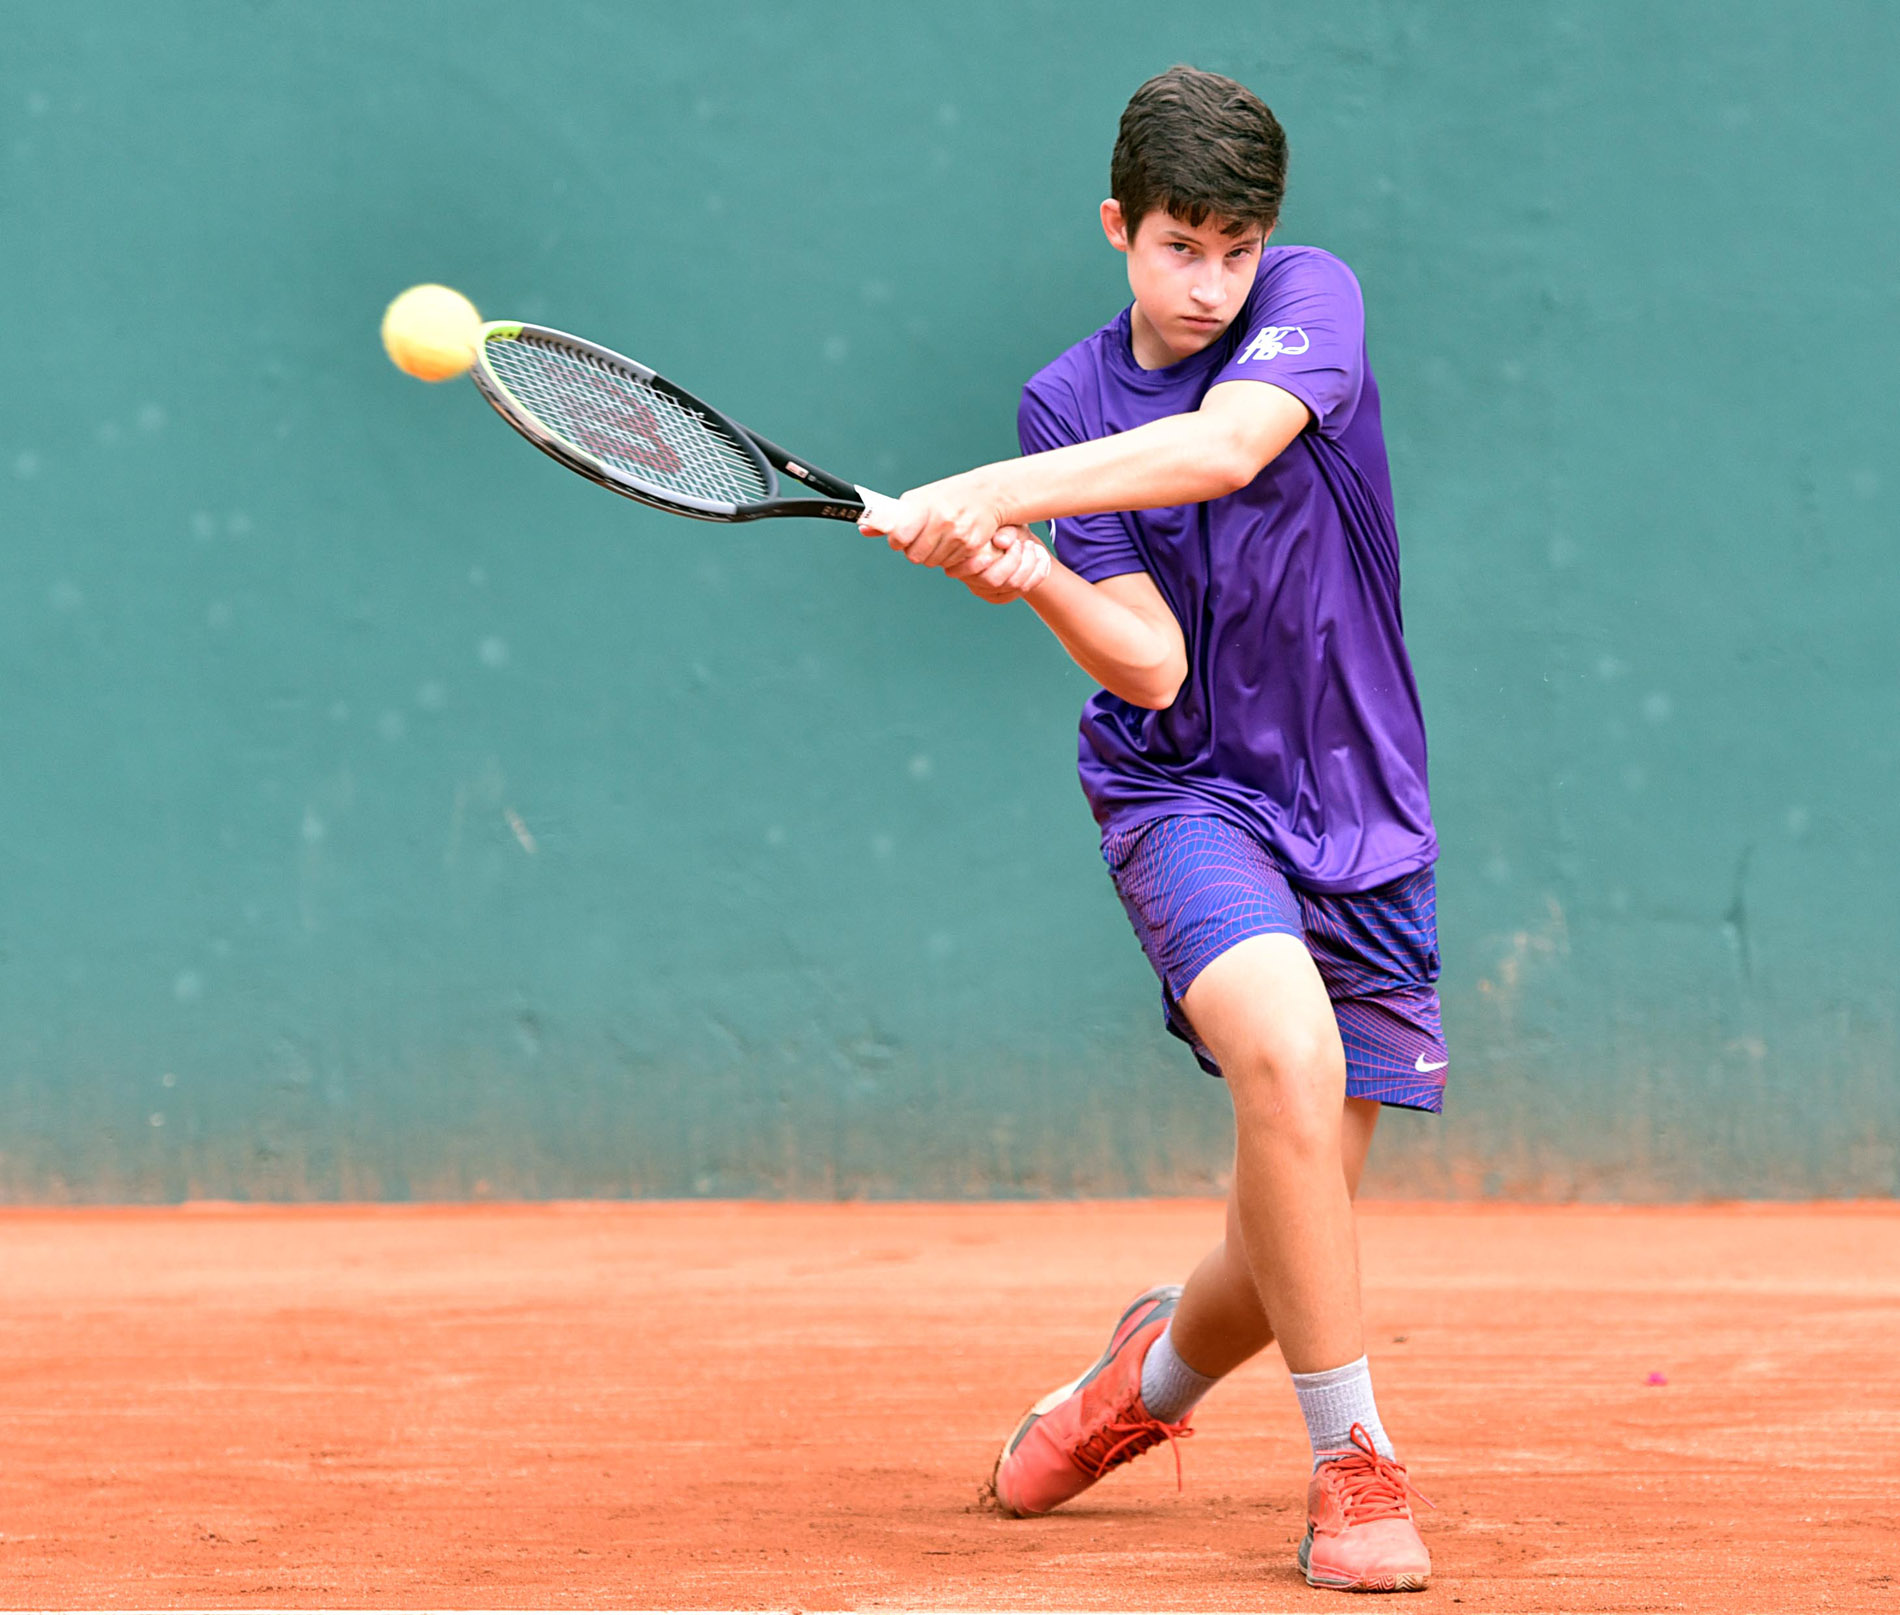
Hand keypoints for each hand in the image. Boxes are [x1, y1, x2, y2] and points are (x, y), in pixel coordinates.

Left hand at [861, 471, 1012, 570]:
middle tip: (924, 537)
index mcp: (925, 506)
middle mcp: (942, 520)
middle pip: (915, 556)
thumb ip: (893, 517)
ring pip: (933, 563)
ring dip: (933, 555)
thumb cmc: (949, 496)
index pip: (899, 536)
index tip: (901, 538)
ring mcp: (959, 534)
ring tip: (941, 538)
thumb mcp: (919, 500)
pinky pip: (950, 566)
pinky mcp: (972, 546)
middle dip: (915, 550)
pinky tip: (954, 543)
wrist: (988, 494)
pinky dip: (949, 559)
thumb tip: (863, 528)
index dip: (897, 541)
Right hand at [948, 525, 1051, 602]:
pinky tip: (1042, 558)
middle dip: (1015, 560)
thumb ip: (1002, 529)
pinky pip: (1023, 590)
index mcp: (961, 557)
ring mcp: (985, 591)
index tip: (988, 556)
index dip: (973, 566)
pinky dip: (1038, 574)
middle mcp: (970, 579)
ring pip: (1013, 585)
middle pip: (993, 580)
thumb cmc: (1003, 526)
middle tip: (1024, 543)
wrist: (1014, 539)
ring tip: (1033, 546)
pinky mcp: (1000, 597)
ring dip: (1030, 564)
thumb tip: (1003, 542)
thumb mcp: (1004, 521)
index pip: (961, 570)